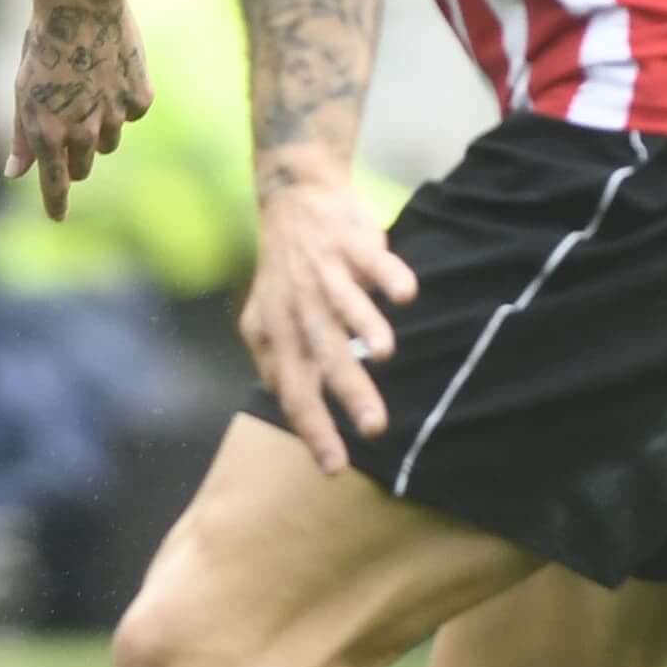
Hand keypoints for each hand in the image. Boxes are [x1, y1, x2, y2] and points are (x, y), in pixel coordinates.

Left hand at [6, 0, 150, 218]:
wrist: (82, 3)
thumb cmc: (44, 45)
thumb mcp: (23, 92)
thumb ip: (22, 138)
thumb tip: (14, 174)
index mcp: (48, 133)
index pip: (55, 185)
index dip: (56, 204)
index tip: (57, 216)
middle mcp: (82, 132)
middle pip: (83, 167)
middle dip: (74, 156)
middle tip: (68, 122)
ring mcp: (115, 118)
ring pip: (108, 144)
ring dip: (99, 128)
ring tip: (88, 87)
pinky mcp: (140, 100)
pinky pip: (132, 115)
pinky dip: (123, 102)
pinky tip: (112, 72)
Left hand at [235, 166, 417, 476]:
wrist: (293, 199)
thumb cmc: (285, 271)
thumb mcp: (264, 318)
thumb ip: (272, 360)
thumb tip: (285, 401)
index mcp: (279, 333)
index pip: (293, 391)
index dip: (313, 429)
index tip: (335, 467)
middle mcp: (300, 308)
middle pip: (323, 356)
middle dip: (349, 392)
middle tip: (376, 428)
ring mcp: (326, 273)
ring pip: (345, 307)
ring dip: (364, 327)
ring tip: (386, 354)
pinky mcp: (351, 243)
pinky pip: (372, 260)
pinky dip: (387, 275)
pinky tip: (403, 295)